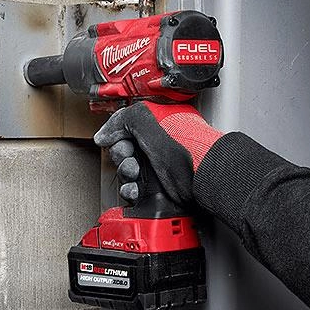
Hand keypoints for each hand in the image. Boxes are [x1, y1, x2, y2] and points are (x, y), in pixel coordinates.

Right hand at [94, 101, 222, 206]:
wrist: (205, 181)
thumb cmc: (189, 151)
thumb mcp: (151, 124)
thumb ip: (124, 120)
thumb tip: (104, 132)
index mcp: (157, 124)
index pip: (126, 124)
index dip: (117, 132)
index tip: (115, 137)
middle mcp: (156, 144)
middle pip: (122, 148)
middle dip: (121, 153)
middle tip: (129, 155)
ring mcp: (156, 166)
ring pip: (126, 170)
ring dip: (125, 172)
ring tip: (134, 171)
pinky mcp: (156, 187)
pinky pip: (133, 188)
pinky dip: (130, 189)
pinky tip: (134, 188)